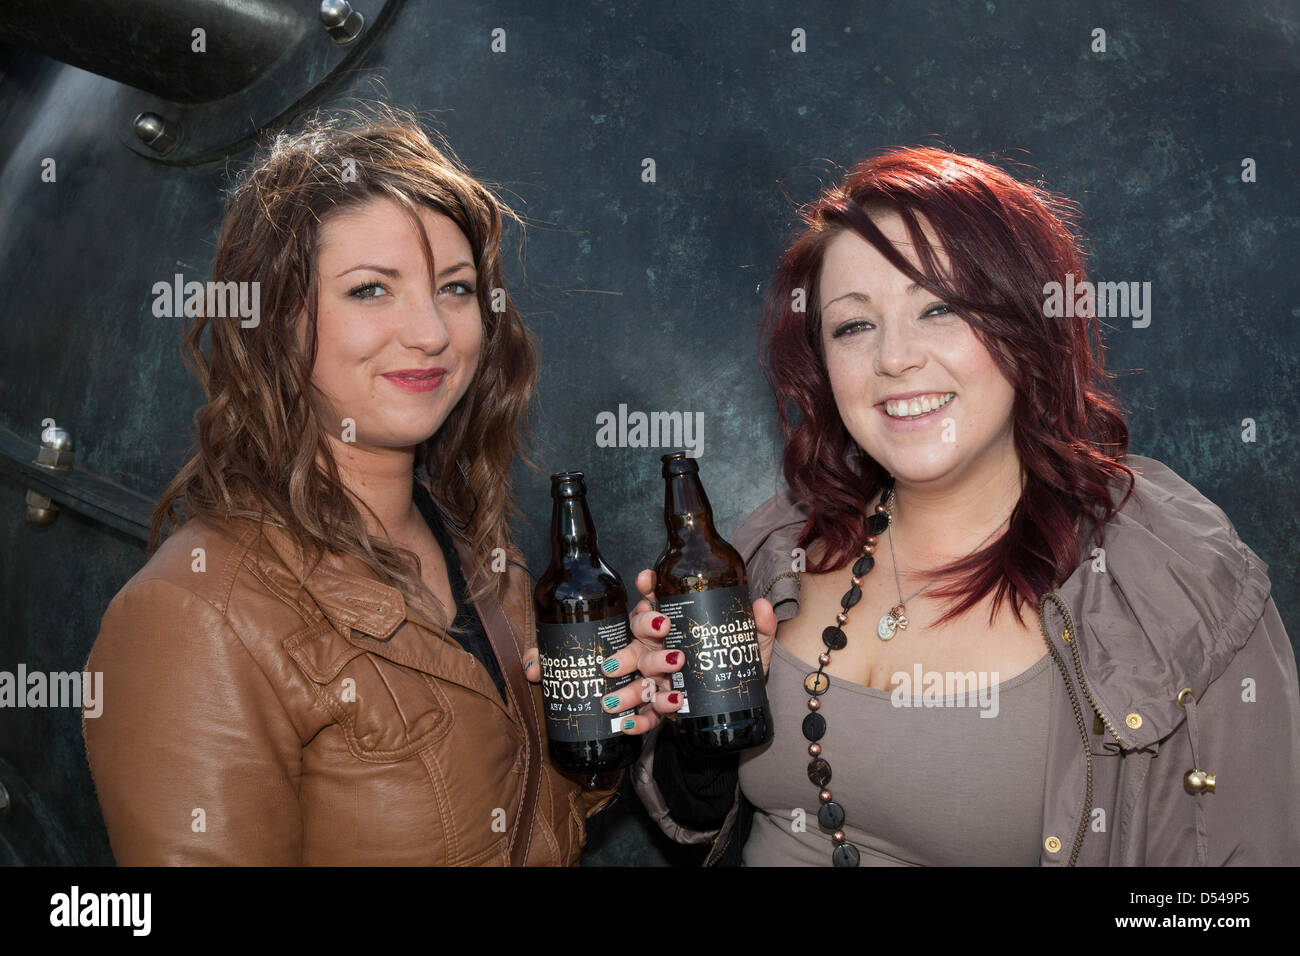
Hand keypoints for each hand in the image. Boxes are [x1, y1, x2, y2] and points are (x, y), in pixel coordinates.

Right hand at [524, 570, 778, 734]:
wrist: (739, 706)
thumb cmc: (735, 665)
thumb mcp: (751, 645)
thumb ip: (758, 626)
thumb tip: (761, 605)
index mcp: (676, 628)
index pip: (656, 602)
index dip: (648, 588)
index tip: (646, 578)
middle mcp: (660, 648)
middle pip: (641, 631)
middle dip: (646, 626)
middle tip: (663, 627)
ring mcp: (657, 678)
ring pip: (639, 672)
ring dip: (641, 671)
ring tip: (661, 673)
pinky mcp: (661, 706)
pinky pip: (645, 713)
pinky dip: (636, 720)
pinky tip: (635, 720)